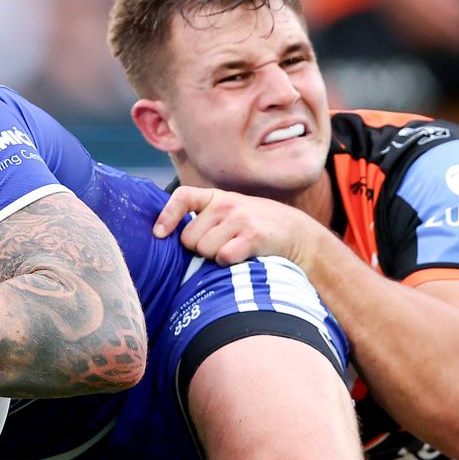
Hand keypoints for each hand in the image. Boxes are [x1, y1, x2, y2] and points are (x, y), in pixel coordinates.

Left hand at [153, 186, 318, 270]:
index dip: (167, 215)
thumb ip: (203, 219)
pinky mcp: (253, 236)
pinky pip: (223, 257)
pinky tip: (241, 258)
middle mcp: (226, 204)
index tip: (158, 234)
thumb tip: (164, 237)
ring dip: (214, 258)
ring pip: (203, 250)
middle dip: (198, 248)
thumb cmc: (256, 228)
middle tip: (219, 247)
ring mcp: (240, 219)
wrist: (299, 235)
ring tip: (233, 251)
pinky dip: (228, 263)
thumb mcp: (230, 214)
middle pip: (188, 237)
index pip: (183, 196)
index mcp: (217, 197)